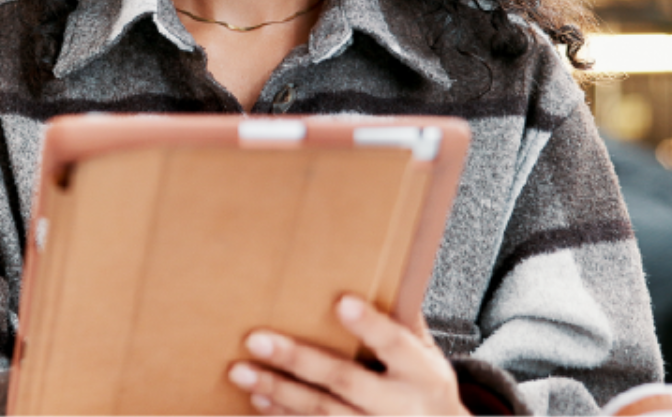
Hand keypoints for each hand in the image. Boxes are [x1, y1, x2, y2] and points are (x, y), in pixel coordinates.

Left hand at [227, 295, 468, 414]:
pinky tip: (259, 399)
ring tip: (242, 372)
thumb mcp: (429, 357)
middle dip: (298, 360)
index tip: (342, 301)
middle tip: (257, 339)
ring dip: (278, 391)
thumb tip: (381, 270)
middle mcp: (399, 407)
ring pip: (322, 412)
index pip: (395, 344)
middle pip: (345, 380)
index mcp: (422, 374)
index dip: (370, 325)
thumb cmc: (427, 391)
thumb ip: (404, 321)